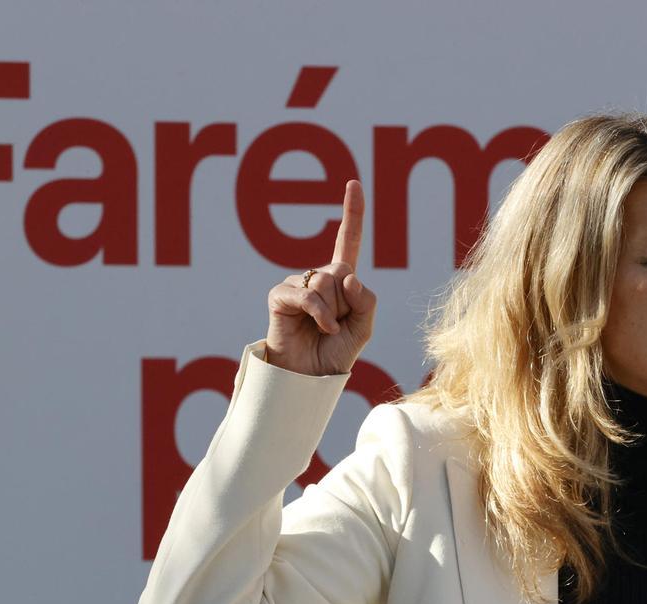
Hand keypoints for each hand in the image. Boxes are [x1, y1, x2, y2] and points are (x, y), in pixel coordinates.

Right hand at [265, 180, 376, 375]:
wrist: (311, 377)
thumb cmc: (336, 353)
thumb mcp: (364, 327)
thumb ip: (366, 300)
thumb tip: (347, 276)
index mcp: (341, 281)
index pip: (347, 241)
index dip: (352, 213)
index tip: (353, 183)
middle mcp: (318, 277)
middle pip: (342, 270)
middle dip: (346, 301)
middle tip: (336, 324)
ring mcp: (298, 284)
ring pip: (327, 282)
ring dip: (333, 312)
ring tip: (325, 329)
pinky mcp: (281, 295)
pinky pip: (308, 294)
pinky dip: (320, 314)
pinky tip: (320, 328)